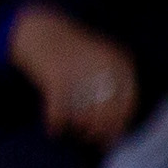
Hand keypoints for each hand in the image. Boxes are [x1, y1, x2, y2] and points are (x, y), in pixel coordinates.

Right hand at [2, 0, 137, 145]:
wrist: (39, 29)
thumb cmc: (70, 51)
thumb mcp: (100, 61)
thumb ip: (111, 86)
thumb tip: (116, 126)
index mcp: (118, 60)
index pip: (128, 101)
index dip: (120, 122)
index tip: (112, 136)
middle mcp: (103, 65)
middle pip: (108, 110)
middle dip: (100, 130)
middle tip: (91, 138)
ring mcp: (81, 69)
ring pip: (85, 113)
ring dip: (79, 127)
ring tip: (74, 131)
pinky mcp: (56, 75)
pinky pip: (60, 109)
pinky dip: (56, 122)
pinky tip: (53, 129)